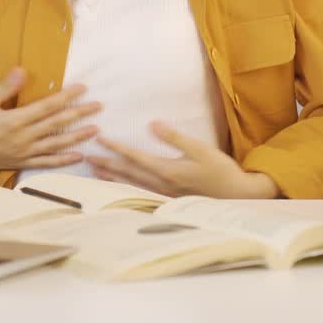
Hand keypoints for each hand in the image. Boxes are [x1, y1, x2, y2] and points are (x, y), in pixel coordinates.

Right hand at [0, 68, 101, 175]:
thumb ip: (4, 88)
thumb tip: (22, 71)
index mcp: (14, 121)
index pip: (47, 106)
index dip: (66, 97)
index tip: (83, 88)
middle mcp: (23, 138)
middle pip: (57, 124)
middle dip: (79, 114)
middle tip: (98, 106)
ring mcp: (23, 153)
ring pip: (56, 144)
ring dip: (77, 137)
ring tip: (96, 130)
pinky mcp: (21, 163)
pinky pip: (46, 162)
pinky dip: (63, 160)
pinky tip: (78, 156)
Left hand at [86, 120, 278, 198]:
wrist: (236, 196)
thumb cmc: (220, 170)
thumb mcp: (200, 149)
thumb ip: (175, 137)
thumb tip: (152, 123)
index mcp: (167, 171)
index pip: (135, 158)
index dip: (116, 148)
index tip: (100, 138)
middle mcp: (161, 185)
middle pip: (127, 174)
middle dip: (106, 164)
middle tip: (87, 157)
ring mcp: (164, 194)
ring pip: (131, 184)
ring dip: (111, 177)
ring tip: (94, 171)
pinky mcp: (168, 198)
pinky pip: (139, 191)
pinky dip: (124, 186)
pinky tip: (118, 184)